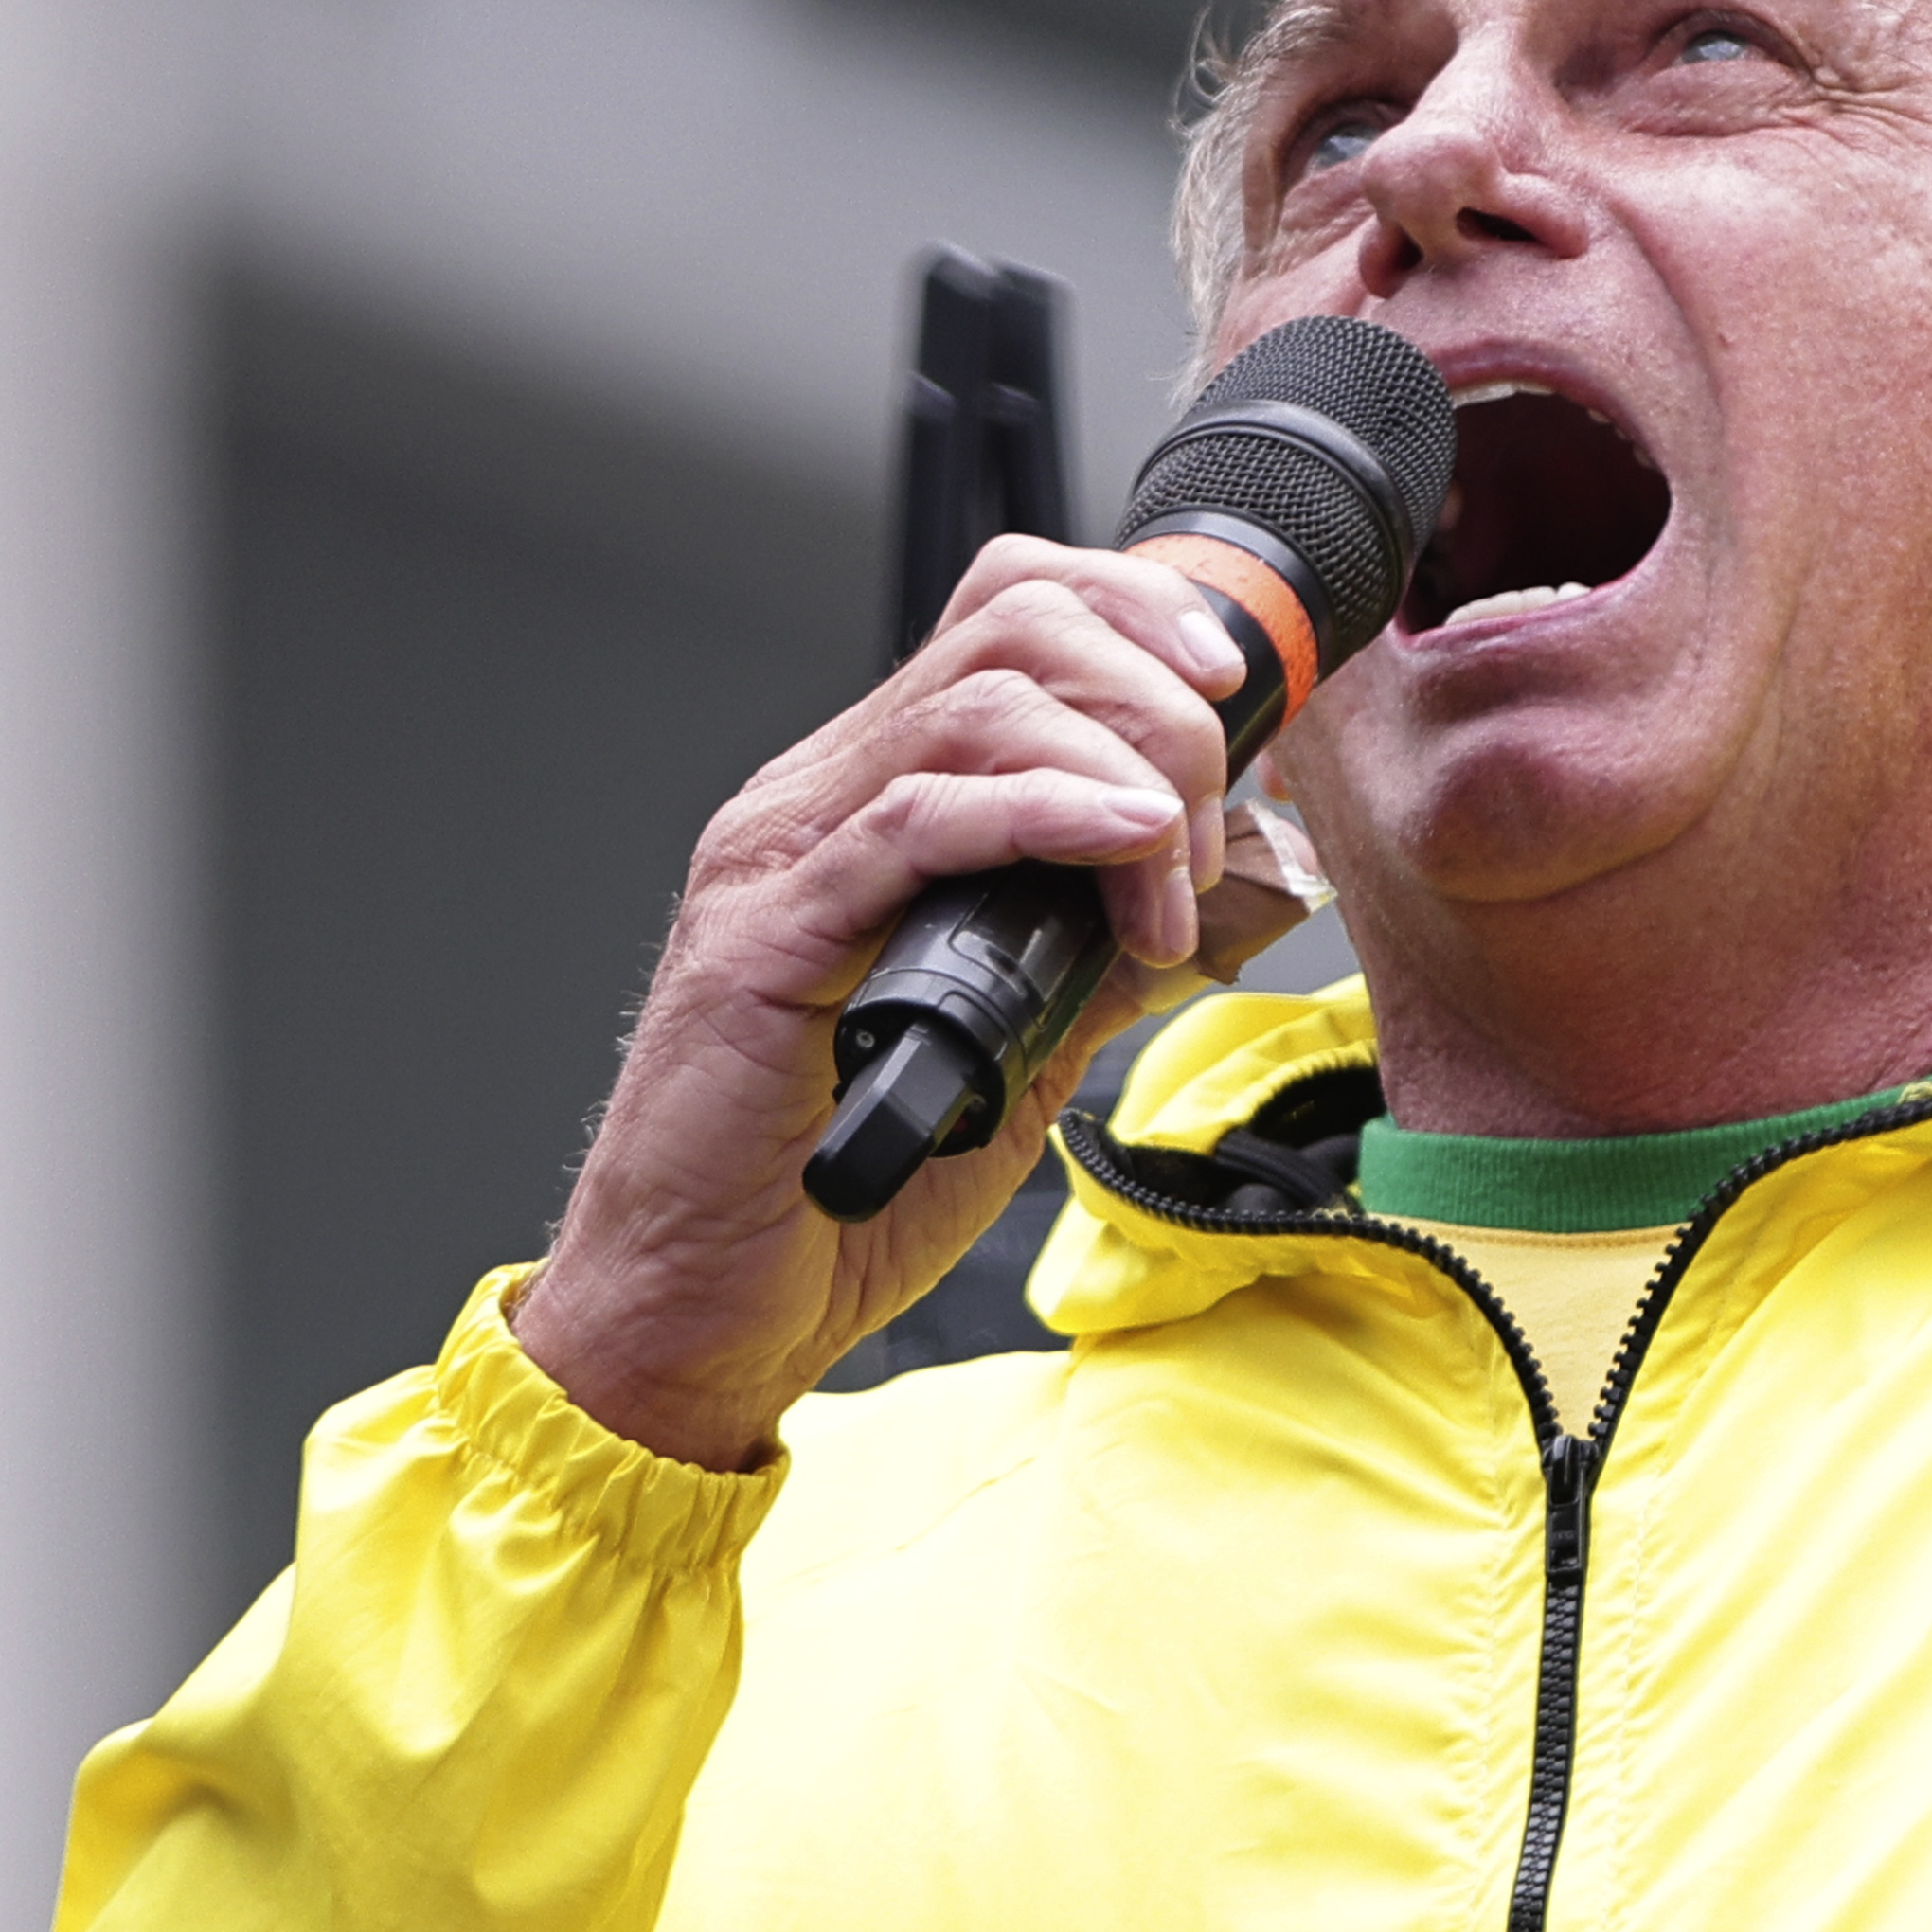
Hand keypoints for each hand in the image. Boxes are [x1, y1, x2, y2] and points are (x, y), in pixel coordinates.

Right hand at [510, 536, 1258, 1473]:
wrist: (696, 1317)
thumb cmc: (833, 1197)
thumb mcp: (1017, 1050)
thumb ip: (1100, 957)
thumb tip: (1227, 891)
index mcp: (868, 804)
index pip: (1004, 614)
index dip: (1133, 613)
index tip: (1235, 690)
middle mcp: (815, 803)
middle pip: (1008, 625)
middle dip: (1152, 690)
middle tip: (1209, 819)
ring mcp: (781, 859)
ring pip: (974, 704)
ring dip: (1119, 765)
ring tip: (1171, 872)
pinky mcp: (766, 942)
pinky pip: (915, 823)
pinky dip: (1044, 815)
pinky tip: (1126, 844)